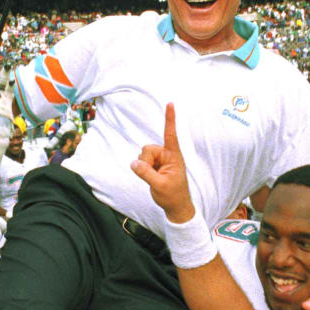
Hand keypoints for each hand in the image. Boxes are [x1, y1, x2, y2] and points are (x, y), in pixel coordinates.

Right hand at [131, 103, 194, 222]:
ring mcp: (160, 159)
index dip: (170, 119)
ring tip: (155, 178)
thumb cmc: (173, 196)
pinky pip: (141, 162)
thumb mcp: (159, 185)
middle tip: (153, 176)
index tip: (171, 103)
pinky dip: (142, 169)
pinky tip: (152, 178)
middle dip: (145, 161)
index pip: (171, 134)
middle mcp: (167, 154)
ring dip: (144, 166)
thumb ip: (146, 173)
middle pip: (147, 148)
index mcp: (174, 156)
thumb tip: (133, 163)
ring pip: (142, 155)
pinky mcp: (154, 165)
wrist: (175, 206)